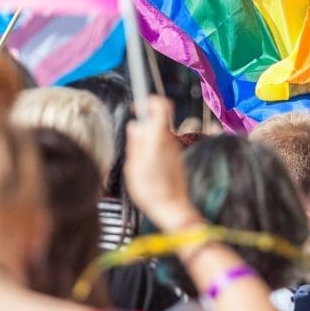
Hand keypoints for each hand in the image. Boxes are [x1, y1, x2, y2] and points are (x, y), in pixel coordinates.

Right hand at [124, 97, 201, 232]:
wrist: (172, 209)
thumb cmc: (150, 190)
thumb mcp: (133, 166)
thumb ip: (135, 143)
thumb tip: (135, 125)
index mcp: (158, 139)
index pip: (161, 106)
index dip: (149, 101)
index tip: (138, 106)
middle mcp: (170, 141)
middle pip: (159, 121)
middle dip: (144, 126)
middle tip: (133, 143)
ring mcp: (175, 150)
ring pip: (159, 135)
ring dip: (148, 141)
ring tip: (138, 162)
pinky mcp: (176, 159)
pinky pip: (163, 147)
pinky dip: (153, 151)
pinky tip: (147, 169)